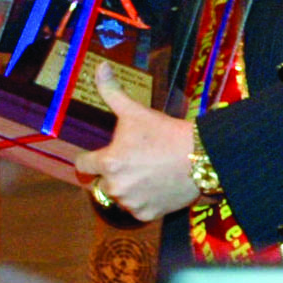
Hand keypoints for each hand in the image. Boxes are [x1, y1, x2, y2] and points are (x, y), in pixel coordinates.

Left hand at [72, 64, 197, 221]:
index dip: (90, 157)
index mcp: (108, 162)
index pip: (83, 165)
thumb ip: (111, 91)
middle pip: (103, 181)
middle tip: (134, 160)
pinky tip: (157, 186)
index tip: (98, 155)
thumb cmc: (164, 132)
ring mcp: (131, 204)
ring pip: (120, 196)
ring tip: (148, 171)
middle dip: (114, 172)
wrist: (199, 157)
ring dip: (128, 187)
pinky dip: (144, 200)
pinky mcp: (146, 215)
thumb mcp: (135, 110)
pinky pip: (137, 209)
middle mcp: (115, 187)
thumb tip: (99, 67)